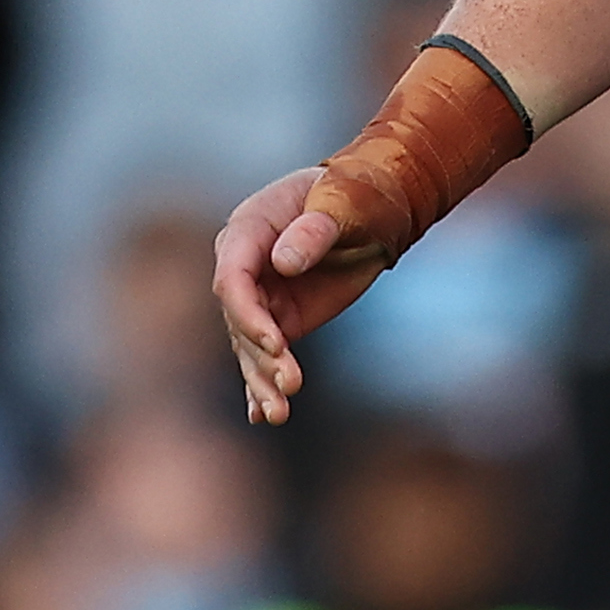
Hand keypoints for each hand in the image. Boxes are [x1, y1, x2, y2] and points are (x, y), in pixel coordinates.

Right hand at [211, 166, 388, 425]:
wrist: (377, 205)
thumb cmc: (357, 193)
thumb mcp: (344, 203)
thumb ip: (315, 229)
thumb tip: (281, 263)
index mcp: (250, 229)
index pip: (232, 279)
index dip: (249, 314)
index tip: (277, 344)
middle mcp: (244, 265)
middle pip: (239, 319)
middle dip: (261, 356)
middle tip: (290, 384)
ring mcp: (260, 295)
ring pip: (250, 345)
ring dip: (262, 380)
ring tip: (278, 414)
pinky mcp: (281, 317)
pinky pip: (265, 353)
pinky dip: (262, 383)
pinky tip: (262, 415)